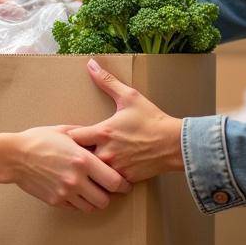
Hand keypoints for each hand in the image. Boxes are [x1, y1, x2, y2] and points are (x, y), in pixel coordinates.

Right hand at [0, 126, 131, 212]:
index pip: (114, 181)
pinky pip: (76, 208)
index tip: (126, 183)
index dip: (123, 184)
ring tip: (93, 190)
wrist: (15, 156)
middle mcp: (76, 179)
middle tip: (109, 188)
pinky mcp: (56, 201)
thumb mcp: (66, 132)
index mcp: (83, 160)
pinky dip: (80, 202)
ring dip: (95, 200)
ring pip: (91, 207)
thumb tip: (102, 139)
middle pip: (105, 199)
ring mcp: (65, 193)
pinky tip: (77, 191)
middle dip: (110, 195)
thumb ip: (87, 137)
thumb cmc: (40, 140)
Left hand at [67, 59, 183, 182]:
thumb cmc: (151, 119)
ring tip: (95, 159)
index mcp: (102, 132)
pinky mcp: (124, 179)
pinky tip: (109, 168)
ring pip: (93, 171)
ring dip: (92, 165)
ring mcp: (114, 168)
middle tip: (83, 147)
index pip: (72, 137)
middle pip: (80, 156)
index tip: (75, 133)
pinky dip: (106, 175)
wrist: (174, 143)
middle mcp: (105, 153)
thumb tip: (91, 64)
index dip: (71, 135)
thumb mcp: (129, 96)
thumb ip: (107, 81)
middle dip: (80, 152)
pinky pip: (107, 180)